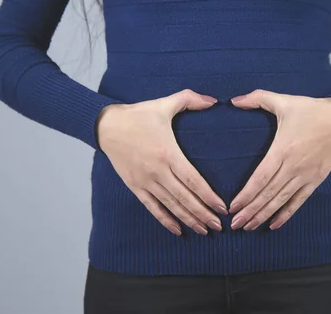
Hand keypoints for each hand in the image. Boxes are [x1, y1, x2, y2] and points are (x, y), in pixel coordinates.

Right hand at [96, 89, 227, 236]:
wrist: (107, 126)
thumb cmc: (138, 115)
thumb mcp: (165, 104)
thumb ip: (191, 100)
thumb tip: (215, 101)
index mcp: (168, 153)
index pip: (193, 180)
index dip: (209, 196)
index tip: (223, 208)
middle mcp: (157, 171)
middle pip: (184, 198)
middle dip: (203, 214)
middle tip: (219, 226)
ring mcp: (145, 181)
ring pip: (170, 206)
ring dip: (188, 220)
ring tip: (204, 231)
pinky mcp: (135, 186)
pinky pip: (152, 207)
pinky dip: (165, 220)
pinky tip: (177, 230)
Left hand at [227, 89, 330, 230]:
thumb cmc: (310, 109)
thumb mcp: (283, 100)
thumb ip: (257, 98)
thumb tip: (233, 100)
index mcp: (283, 149)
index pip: (260, 178)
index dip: (246, 194)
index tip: (233, 207)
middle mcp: (293, 167)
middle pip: (268, 194)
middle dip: (250, 211)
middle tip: (234, 224)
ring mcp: (305, 176)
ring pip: (281, 200)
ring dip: (264, 215)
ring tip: (249, 227)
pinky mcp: (315, 180)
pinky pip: (299, 201)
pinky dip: (286, 214)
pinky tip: (274, 225)